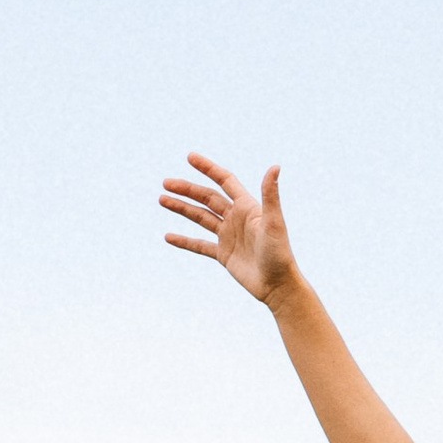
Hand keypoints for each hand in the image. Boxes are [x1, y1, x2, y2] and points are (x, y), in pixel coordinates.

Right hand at [160, 153, 296, 305]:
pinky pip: (199, 245)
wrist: (278, 285)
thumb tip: (275, 166)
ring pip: (200, 218)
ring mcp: (229, 236)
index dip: (208, 168)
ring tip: (162, 200)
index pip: (224, 181)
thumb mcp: (273, 222)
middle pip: (207, 198)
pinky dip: (184, 241)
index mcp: (247, 207)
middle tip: (166, 183)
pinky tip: (168, 237)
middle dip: (187, 189)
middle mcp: (236, 218)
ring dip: (182, 208)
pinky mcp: (224, 255)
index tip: (190, 157)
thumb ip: (270, 195)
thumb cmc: (280, 253)